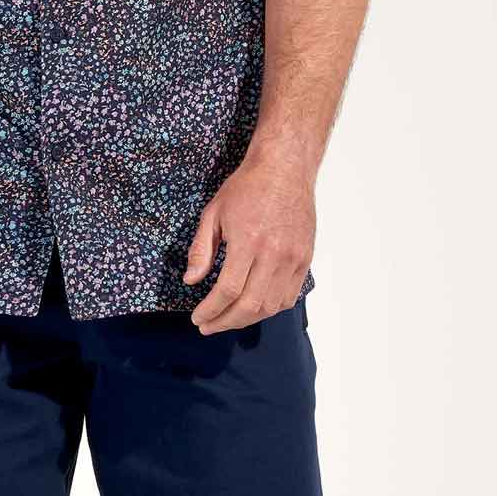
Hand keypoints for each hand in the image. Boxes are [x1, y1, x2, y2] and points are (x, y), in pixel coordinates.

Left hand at [183, 142, 316, 332]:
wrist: (285, 169)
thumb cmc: (247, 187)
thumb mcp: (214, 213)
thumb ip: (201, 250)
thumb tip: (191, 280)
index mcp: (248, 241)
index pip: (228, 290)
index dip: (210, 310)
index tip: (198, 317)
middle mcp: (274, 254)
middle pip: (250, 306)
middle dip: (225, 322)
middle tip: (209, 326)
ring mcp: (293, 259)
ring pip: (271, 306)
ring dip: (247, 319)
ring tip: (228, 319)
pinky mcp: (305, 259)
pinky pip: (289, 296)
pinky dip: (270, 309)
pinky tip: (254, 308)